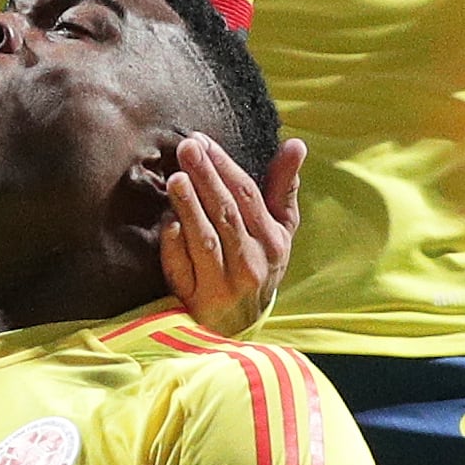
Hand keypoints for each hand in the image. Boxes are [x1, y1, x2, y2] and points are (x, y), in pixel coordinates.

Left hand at [161, 131, 304, 336]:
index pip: (247, 195)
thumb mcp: (280, 231)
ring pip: (206, 241)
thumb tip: (296, 143)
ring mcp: (224, 284)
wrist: (242, 325)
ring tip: (176, 179)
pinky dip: (176, 248)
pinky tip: (168, 225)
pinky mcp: (199, 302)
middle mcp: (251, 262)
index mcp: (272, 240)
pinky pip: (185, 271)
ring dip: (191, 208)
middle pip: (226, 213)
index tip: (202, 140)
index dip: (224, 165)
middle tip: (187, 147)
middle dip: (206, 177)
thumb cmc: (259, 266)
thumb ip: (284, 188)